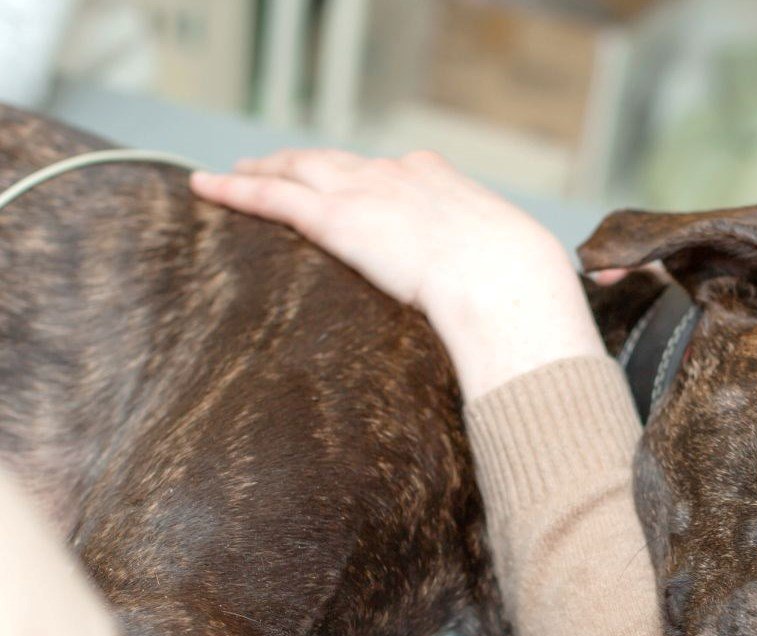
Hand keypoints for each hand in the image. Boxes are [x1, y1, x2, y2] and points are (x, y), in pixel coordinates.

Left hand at [191, 150, 603, 399]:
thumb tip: (516, 327)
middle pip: (340, 162)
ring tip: (232, 173)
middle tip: (275, 166)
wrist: (508, 283)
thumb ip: (501, 289)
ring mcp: (367, 192)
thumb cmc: (524, 292)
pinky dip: (237, 189)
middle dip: (307, 163)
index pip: (399, 171)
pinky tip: (207, 186)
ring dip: (263, 169)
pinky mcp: (337, 217)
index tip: (357, 183)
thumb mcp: (519, 277)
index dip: (371, 176)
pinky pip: (275, 196)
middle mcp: (401, 177)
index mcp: (448, 186)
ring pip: (299, 169)